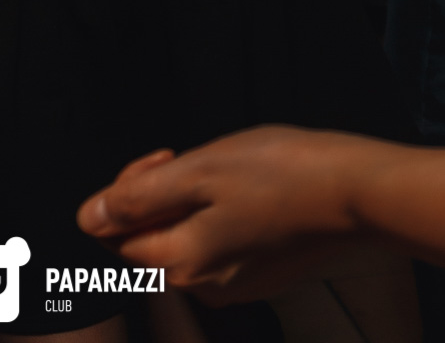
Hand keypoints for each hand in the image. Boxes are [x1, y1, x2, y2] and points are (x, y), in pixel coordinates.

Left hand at [77, 126, 374, 302]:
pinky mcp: (258, 273)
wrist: (355, 193)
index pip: (114, 238)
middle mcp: (203, 287)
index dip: (125, 191)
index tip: (161, 160)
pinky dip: (214, 212)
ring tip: (218, 168)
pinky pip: (214, 244)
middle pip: (146, 242)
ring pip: (181, 240)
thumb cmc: (280, 173)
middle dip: (153, 195)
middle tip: (185, 158)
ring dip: (184, 200)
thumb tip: (89, 217)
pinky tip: (243, 187)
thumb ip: (141, 196)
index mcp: (181, 264)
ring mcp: (233, 284)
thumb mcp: (200, 170)